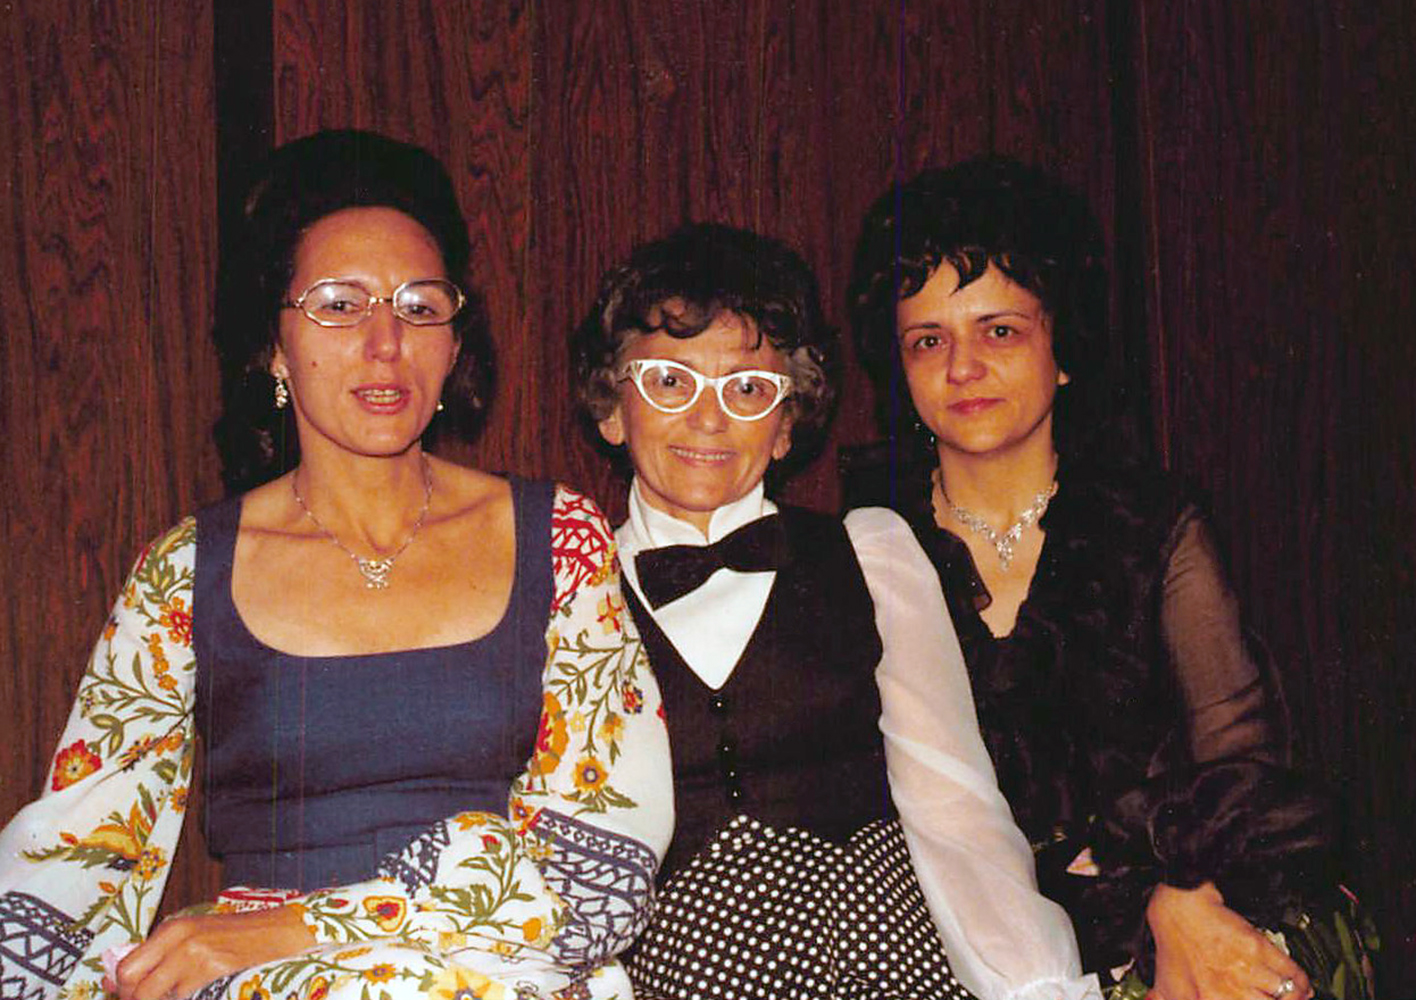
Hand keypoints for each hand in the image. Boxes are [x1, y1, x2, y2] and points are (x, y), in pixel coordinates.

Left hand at [111, 905, 315, 999]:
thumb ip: (159, 956)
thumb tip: (114, 982)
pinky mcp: (215, 973)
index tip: (132, 997)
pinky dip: (187, 999)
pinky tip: (202, 992)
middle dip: (135, 999)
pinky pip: (183, 998)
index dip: (123, 990)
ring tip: (182, 993)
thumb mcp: (195, 936)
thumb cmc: (238, 936)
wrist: (280, 932)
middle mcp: (180, 940)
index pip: (126, 967)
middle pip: (132, 984)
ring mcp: (197, 957)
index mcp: (173, 929)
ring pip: (156, 997)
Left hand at [1146, 881, 1311, 999]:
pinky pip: (1293, 974)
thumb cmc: (1174, 947)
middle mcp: (1230, 991)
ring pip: (1287, 997)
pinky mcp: (1259, 948)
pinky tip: (1300, 986)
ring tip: (1291, 998)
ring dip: (1293, 998)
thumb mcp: (1165, 986)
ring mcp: (1247, 970)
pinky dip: (1302, 983)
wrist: (1181, 909)